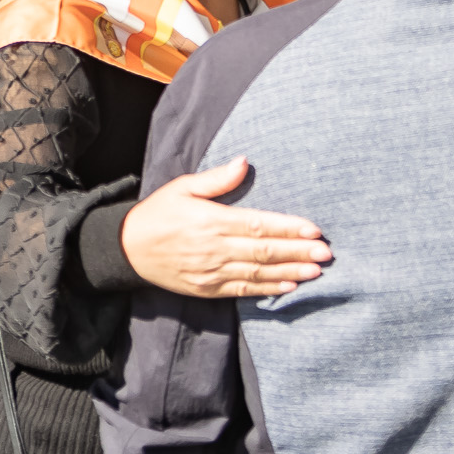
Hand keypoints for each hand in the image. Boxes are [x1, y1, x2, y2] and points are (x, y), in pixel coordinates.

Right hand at [120, 159, 330, 298]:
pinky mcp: (208, 289)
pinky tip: (289, 286)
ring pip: (258, 274)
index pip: (257, 225)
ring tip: (316, 271)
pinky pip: (243, 291)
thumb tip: (244, 162)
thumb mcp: (181, 188)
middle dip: (298, 252)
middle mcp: (214, 249)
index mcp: (211, 221)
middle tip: (326, 253)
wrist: (127, 249)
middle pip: (264, 252)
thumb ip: (216, 179)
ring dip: (290, 272)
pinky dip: (268, 289)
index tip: (313, 229)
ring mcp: (211, 272)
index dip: (287, 228)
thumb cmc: (157, 213)